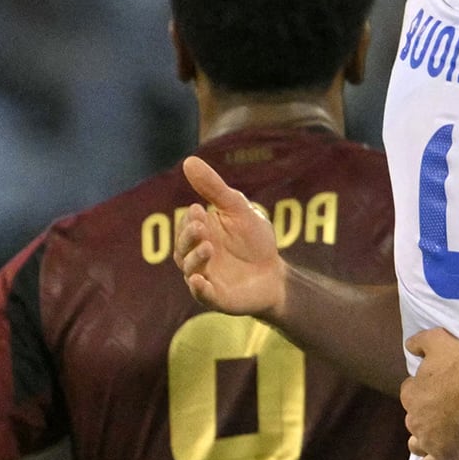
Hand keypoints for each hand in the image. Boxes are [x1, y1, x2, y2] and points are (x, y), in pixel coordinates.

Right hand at [178, 156, 284, 318]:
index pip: (186, 225)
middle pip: (182, 247)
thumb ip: (214, 188)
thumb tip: (188, 161)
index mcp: (199, 234)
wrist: (276, 274)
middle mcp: (196, 256)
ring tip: (208, 247)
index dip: (190, 220)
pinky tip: (198, 280)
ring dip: (195, 258)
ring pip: (189, 269)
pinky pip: (201, 294)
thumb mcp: (237, 209)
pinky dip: (198, 288)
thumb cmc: (255, 240)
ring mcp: (205, 277)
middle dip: (189, 236)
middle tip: (201, 226)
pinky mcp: (216, 298)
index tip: (200, 210)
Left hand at [402, 327, 458, 459]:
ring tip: (433, 441)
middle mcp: (414, 417)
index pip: (409, 392)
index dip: (422, 392)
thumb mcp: (438, 341)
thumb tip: (408, 346)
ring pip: (416, 444)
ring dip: (422, 442)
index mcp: (412, 393)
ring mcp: (426, 439)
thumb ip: (420, 342)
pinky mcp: (441, 457)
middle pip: (413, 419)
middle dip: (422, 417)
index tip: (434, 391)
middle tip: (441, 414)